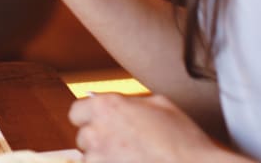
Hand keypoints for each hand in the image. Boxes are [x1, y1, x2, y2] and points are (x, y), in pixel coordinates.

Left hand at [69, 93, 240, 162]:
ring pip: (91, 160)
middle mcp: (98, 131)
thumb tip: (121, 105)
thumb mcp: (159, 105)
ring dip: (104, 160)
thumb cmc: (183, 139)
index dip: (89, 119)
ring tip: (129, 159)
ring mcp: (100, 158)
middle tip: (121, 147)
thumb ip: (131, 103)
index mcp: (107, 106)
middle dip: (98, 142)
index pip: (77, 112)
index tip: (99, 125)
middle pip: (83, 138)